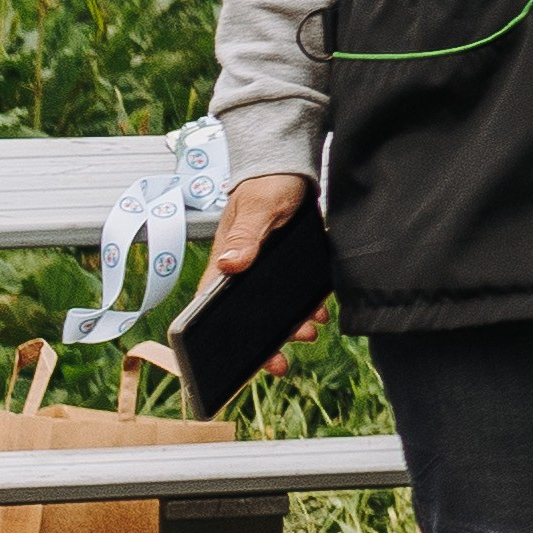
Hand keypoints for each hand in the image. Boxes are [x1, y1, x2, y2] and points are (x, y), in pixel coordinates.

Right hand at [207, 169, 331, 361]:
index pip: (212, 307)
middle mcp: (242, 272)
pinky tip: (320, 314)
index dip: (220, 337)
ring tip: (309, 333)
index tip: (232, 360)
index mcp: (225, 262)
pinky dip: (307, 309)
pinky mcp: (288, 269)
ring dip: (290, 328)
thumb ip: (245, 236)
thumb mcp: (258, 207)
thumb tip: (229, 265)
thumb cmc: (267, 184)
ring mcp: (265, 272)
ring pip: (274, 311)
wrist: (291, 168)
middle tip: (280, 363)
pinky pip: (295, 296)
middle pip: (247, 318)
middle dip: (263, 344)